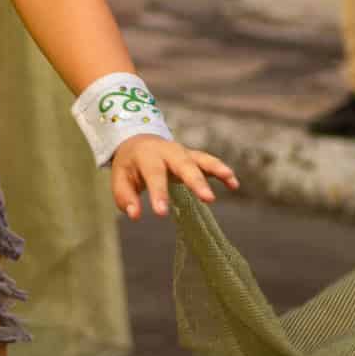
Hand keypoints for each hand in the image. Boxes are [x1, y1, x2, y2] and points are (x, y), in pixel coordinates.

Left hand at [110, 135, 237, 219]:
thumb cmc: (130, 165)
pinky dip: (222, 171)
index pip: (154, 175)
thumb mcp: (120, 178)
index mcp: (146, 156)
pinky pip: (209, 163)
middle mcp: (167, 152)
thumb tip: (135, 214)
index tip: (161, 213)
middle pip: (183, 164)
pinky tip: (234, 184)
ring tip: (230, 179)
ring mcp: (183, 153)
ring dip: (215, 169)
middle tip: (208, 199)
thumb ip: (125, 197)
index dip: (158, 193)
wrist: (138, 141)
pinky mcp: (193, 158)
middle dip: (196, 181)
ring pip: (200, 159)